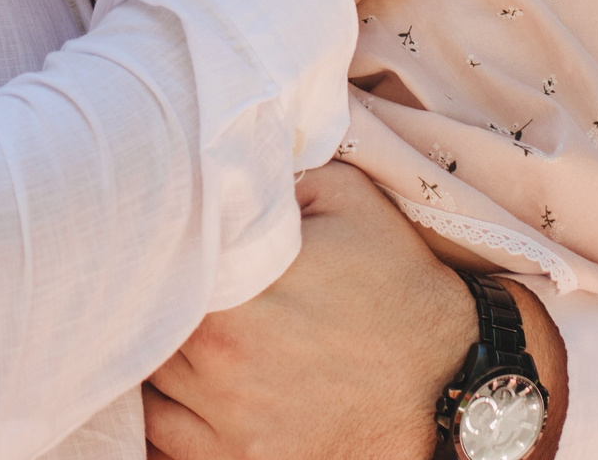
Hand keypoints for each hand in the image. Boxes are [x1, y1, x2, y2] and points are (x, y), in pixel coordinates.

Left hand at [142, 164, 470, 459]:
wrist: (453, 388)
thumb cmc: (400, 290)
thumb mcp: (351, 202)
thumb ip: (276, 176)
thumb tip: (222, 165)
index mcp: (236, 296)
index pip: (153, 269)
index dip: (149, 252)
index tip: (151, 237)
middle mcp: (220, 366)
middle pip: (144, 328)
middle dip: (149, 303)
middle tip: (155, 280)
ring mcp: (227, 428)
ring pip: (145, 385)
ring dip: (153, 358)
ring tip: (172, 330)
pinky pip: (163, 443)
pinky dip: (162, 413)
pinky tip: (179, 385)